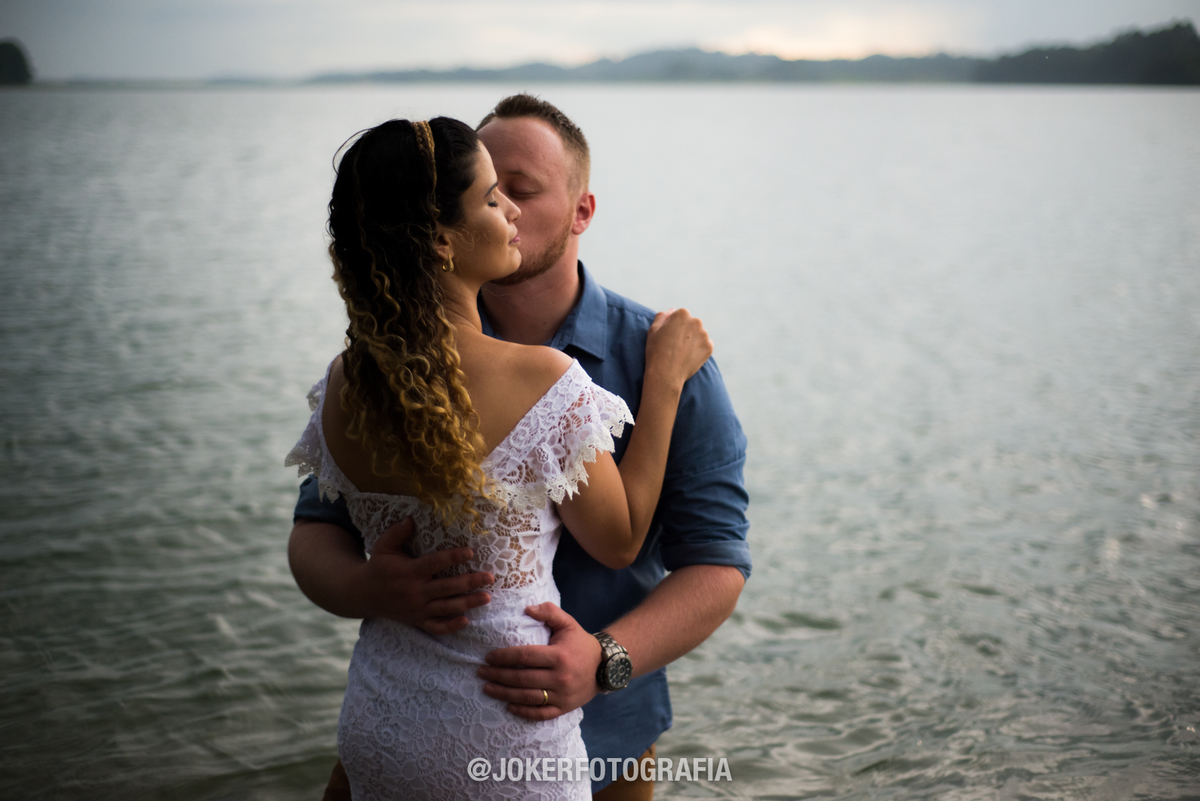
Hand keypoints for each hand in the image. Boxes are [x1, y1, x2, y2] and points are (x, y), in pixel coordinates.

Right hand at [358, 517, 493, 634]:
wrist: (362, 595)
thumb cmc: (378, 567)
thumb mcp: (382, 547)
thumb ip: (396, 533)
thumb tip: (410, 518)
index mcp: (408, 572)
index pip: (433, 564)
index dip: (452, 557)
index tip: (470, 552)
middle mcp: (414, 592)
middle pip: (445, 588)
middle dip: (469, 583)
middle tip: (489, 577)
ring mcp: (416, 609)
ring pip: (445, 608)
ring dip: (467, 603)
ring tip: (487, 597)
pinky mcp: (416, 620)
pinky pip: (435, 627)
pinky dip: (450, 626)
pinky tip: (466, 620)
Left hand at [477, 602, 602, 720]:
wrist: (605, 667)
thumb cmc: (581, 643)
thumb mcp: (568, 623)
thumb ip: (549, 612)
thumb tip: (527, 609)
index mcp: (559, 656)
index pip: (524, 656)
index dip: (504, 657)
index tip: (489, 657)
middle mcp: (560, 677)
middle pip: (522, 678)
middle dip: (498, 675)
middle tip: (481, 672)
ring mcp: (562, 695)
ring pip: (527, 697)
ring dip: (504, 694)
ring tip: (488, 688)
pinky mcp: (564, 708)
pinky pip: (540, 714)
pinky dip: (523, 711)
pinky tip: (508, 705)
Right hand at [645, 308, 712, 391]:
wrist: (665, 374)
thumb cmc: (656, 351)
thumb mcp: (653, 330)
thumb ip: (662, 316)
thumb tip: (672, 310)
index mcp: (682, 314)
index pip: (680, 316)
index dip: (673, 327)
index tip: (668, 337)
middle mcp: (696, 321)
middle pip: (691, 324)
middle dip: (685, 332)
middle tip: (674, 346)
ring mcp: (704, 335)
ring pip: (699, 335)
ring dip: (693, 341)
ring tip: (681, 353)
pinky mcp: (709, 347)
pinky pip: (704, 345)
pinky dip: (698, 350)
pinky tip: (688, 357)